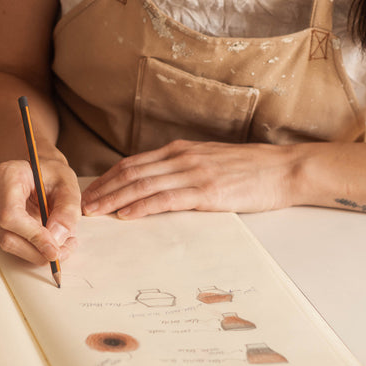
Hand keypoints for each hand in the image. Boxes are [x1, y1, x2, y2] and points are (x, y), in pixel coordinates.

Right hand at [0, 156, 80, 265]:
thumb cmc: (51, 174)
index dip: (33, 236)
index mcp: (7, 176)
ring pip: (7, 244)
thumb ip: (68, 211)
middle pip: (6, 235)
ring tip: (61, 242)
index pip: (10, 214)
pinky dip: (30, 249)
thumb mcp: (69, 185)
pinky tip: (47, 239)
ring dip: (36, 252)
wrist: (39, 172)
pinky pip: (8, 244)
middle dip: (37, 251)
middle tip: (65, 250)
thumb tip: (57, 238)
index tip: (54, 248)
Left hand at [81, 140, 301, 218]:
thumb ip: (183, 169)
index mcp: (180, 150)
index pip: (133, 163)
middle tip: (81, 205)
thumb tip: (158, 186)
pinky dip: (142, 206)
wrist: (283, 169)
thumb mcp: (210, 161)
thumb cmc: (250, 170)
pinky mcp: (207, 191)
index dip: (107, 178)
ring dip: (115, 199)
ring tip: (96, 212)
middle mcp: (182, 157)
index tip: (89, 192)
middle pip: (131, 173)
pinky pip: (166, 198)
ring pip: (143, 185)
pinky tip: (127, 215)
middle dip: (102, 189)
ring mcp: (193, 173)